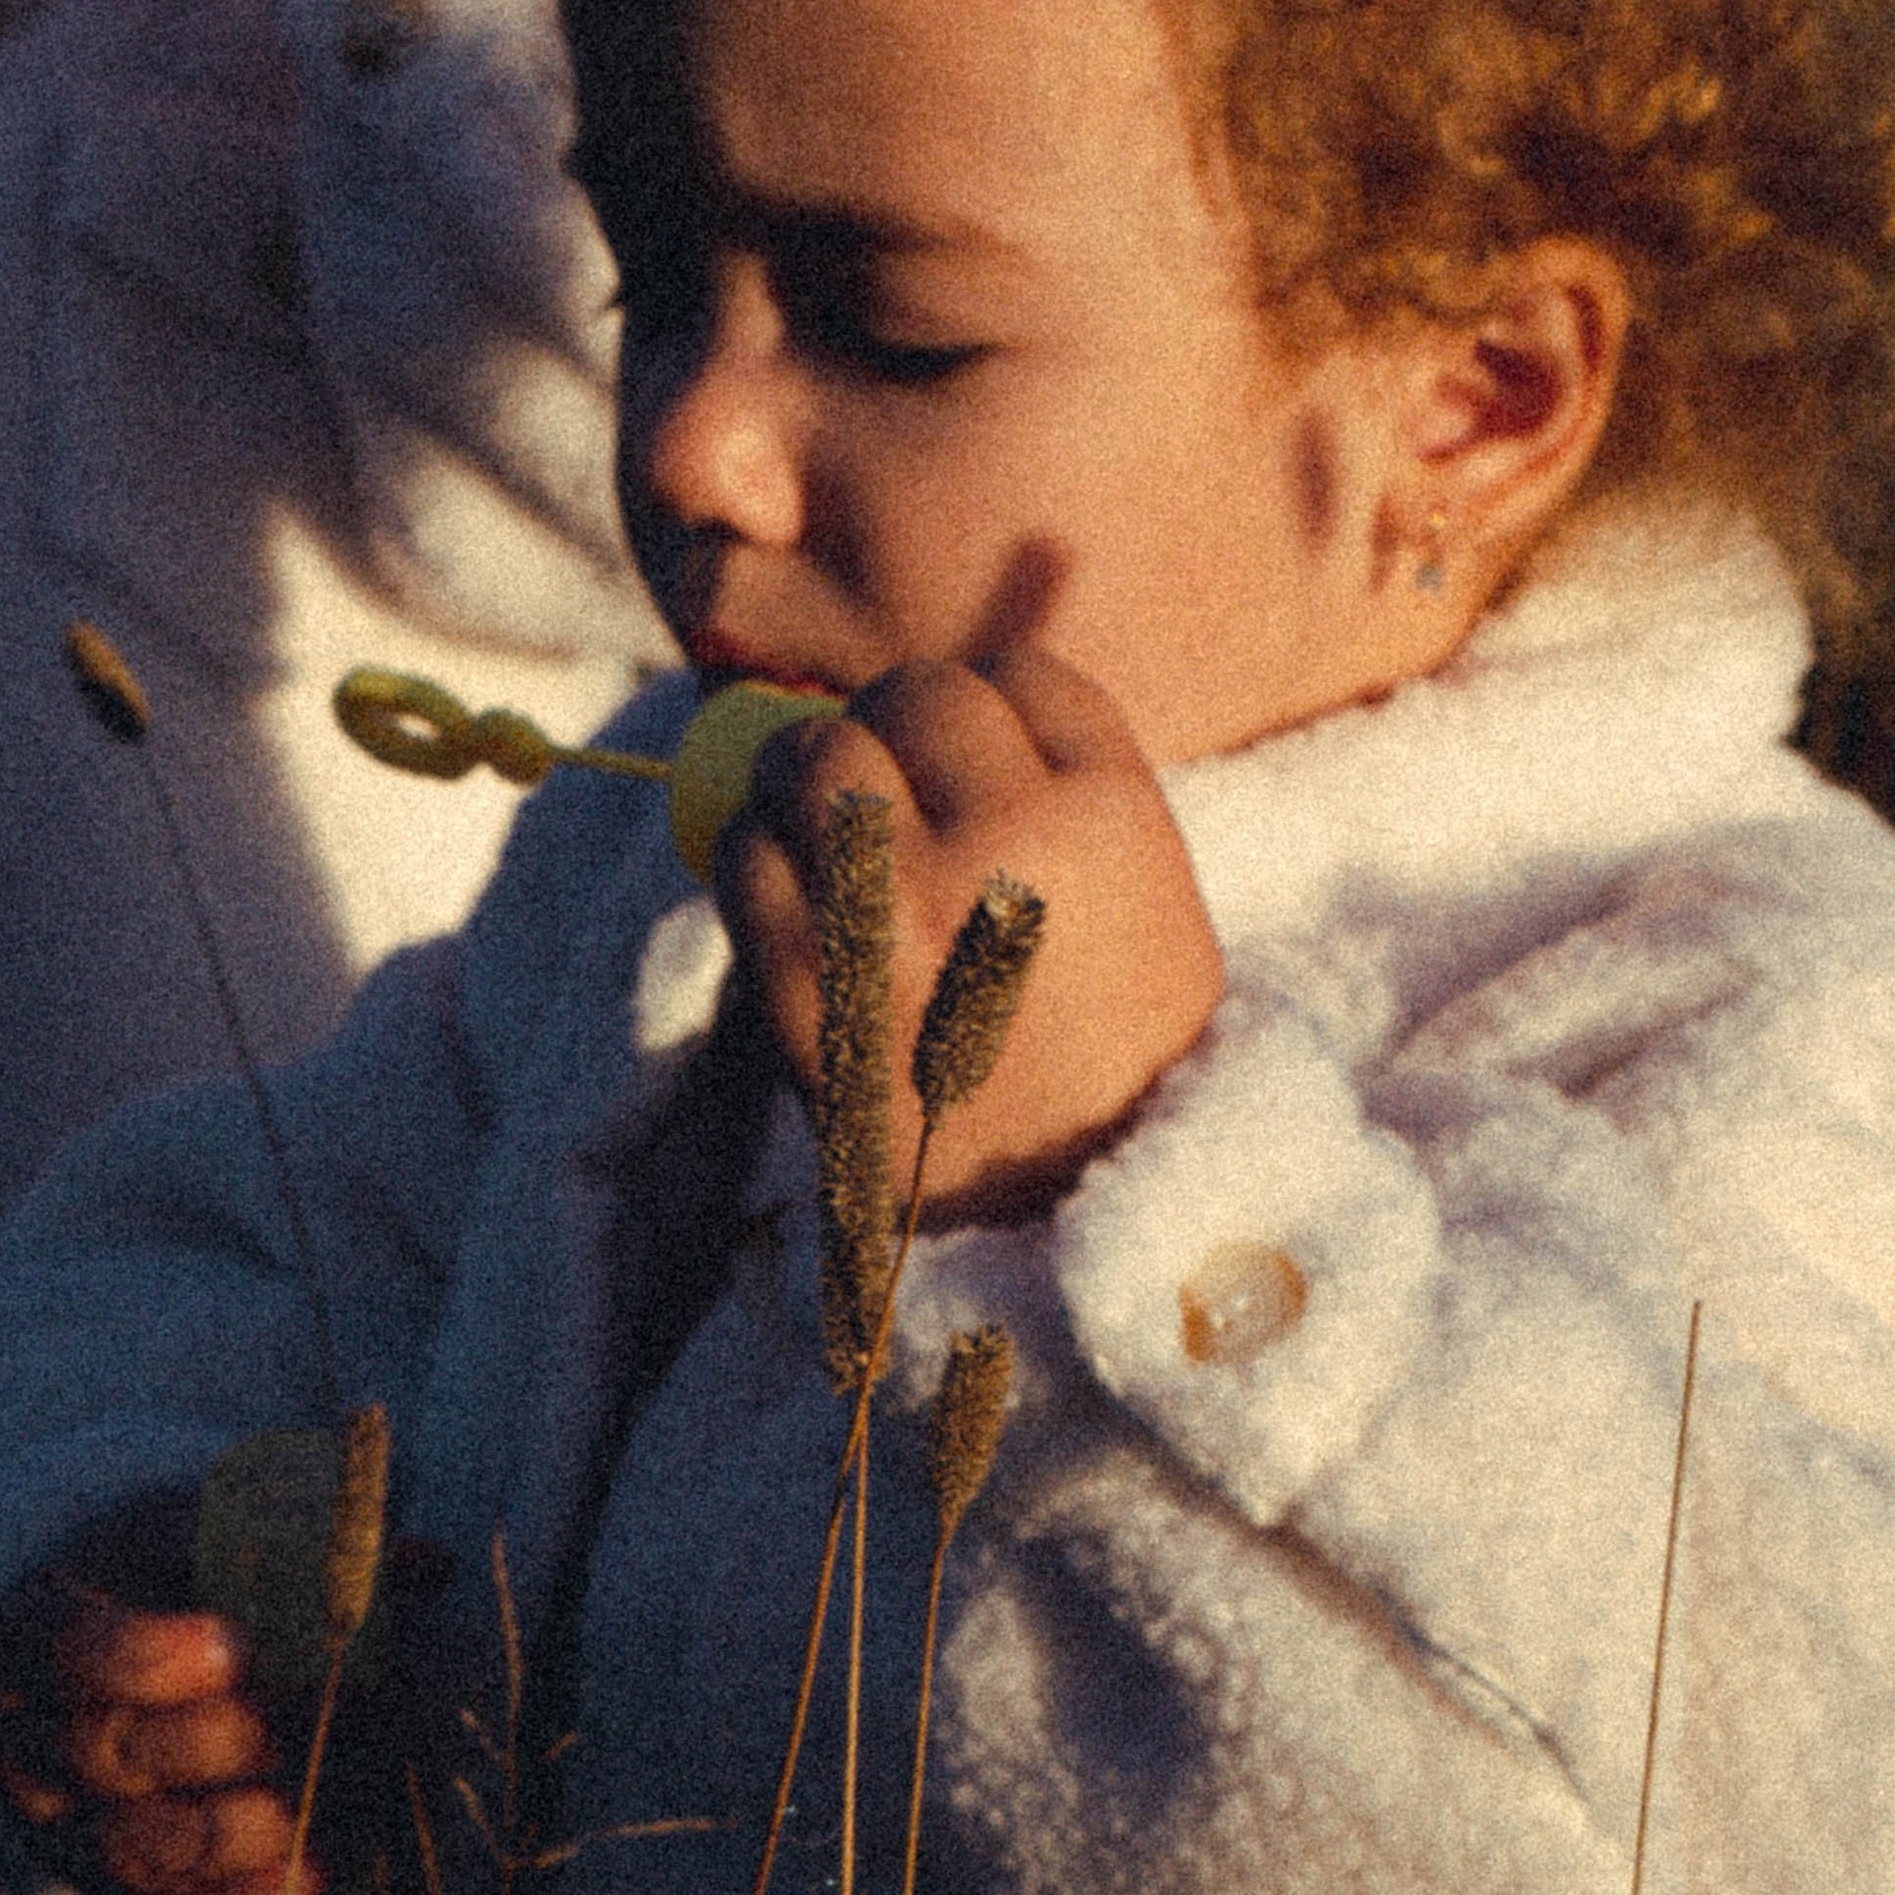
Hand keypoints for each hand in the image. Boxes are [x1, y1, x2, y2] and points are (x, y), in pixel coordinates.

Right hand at [0, 1526, 316, 1894]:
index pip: (74, 1651)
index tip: (234, 1644)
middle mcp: (30, 1737)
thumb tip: (426, 1566)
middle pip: (113, 1756)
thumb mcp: (206, 1538)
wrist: (103, 1659)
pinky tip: (308, 1882)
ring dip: (244, 1836)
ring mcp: (63, 1827)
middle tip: (331, 1715)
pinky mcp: (106, 1894)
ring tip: (334, 1804)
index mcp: (39, 1629)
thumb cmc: (166, 1585)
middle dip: (227, 1742)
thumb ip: (299, 1547)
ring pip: (138, 1851)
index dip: (149, 1658)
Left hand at [719, 649, 1224, 1226]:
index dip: (985, 707)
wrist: (1066, 1215)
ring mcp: (899, 908)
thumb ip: (1064, 796)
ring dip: (807, 773)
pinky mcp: (807, 975)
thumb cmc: (1112, 1055)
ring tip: (826, 824)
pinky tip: (792, 892)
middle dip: (890, 724)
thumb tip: (933, 708)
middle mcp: (1006, 844)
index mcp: (1111, 819)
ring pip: (813, 754)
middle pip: (914, 695)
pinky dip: (754, 854)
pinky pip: (745, 853)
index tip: (971, 754)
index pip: (1022, 679)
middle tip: (886, 780)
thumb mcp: (1149, 905)